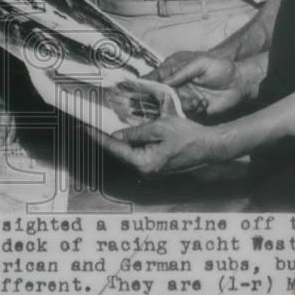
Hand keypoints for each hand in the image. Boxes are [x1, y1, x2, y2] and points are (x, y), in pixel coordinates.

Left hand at [92, 115, 223, 173]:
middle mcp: (146, 170)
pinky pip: (138, 153)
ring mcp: (151, 169)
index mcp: (145, 163)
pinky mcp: (157, 165)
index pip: (115, 149)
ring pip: (128, 153)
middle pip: (119, 152)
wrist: (210, 146)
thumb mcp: (159, 128)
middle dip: (106, 138)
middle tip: (91, 124)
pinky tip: (125, 132)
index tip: (85, 128)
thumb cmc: (189, 137)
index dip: (98, 136)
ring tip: (104, 125)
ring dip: (118, 140)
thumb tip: (116, 135)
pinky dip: (130, 142)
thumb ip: (136, 132)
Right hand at [155, 54, 245, 116]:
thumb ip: (180, 72)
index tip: (141, 90)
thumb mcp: (199, 63)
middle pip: (159, 93)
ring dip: (183, 103)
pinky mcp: (191, 108)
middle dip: (167, 96)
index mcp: (174, 69)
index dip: (146, 83)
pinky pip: (184, 112)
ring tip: (198, 100)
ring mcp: (183, 96)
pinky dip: (193, 108)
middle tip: (180, 96)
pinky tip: (203, 103)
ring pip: (171, 104)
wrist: (238, 83)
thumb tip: (162, 82)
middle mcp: (175, 84)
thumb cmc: (220, 67)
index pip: (154, 77)